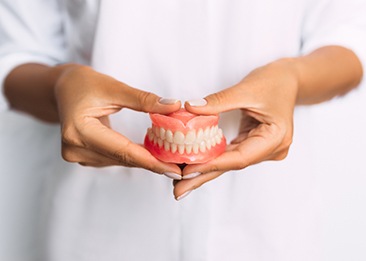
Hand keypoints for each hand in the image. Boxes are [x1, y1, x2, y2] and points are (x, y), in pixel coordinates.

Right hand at [54, 65, 181, 174]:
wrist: (61, 89)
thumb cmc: (83, 83)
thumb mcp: (114, 87)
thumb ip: (144, 100)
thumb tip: (174, 107)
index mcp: (79, 131)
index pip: (123, 151)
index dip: (151, 161)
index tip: (175, 169)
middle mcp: (75, 149)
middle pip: (123, 159)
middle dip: (153, 163)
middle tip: (180, 167)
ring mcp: (77, 155)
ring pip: (120, 161)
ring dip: (144, 159)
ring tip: (170, 159)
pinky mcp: (82, 156)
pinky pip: (114, 158)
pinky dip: (132, 155)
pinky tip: (150, 153)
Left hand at [173, 59, 297, 199]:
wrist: (289, 79)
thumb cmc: (274, 81)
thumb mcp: (245, 89)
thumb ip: (218, 101)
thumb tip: (190, 108)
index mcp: (275, 138)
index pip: (239, 157)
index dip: (211, 164)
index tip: (186, 171)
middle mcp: (271, 149)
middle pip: (232, 165)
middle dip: (203, 177)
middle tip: (178, 191)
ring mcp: (264, 149)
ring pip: (229, 162)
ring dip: (205, 170)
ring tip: (181, 181)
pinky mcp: (254, 145)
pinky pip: (230, 154)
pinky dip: (213, 158)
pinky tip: (195, 165)